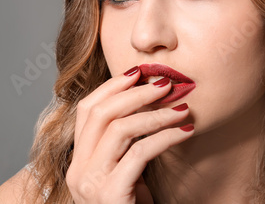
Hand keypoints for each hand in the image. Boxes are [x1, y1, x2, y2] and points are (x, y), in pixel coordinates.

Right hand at [66, 66, 193, 203]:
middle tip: (164, 84)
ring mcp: (90, 182)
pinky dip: (166, 137)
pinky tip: (186, 130)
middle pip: (100, 113)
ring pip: (119, 129)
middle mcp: (78, 169)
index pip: (87, 110)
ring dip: (154, 113)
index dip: (111, 87)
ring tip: (181, 106)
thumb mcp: (125, 171)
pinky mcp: (109, 194)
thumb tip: (148, 102)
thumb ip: (125, 143)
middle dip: (134, 93)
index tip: (138, 73)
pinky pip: (139, 153)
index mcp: (79, 159)